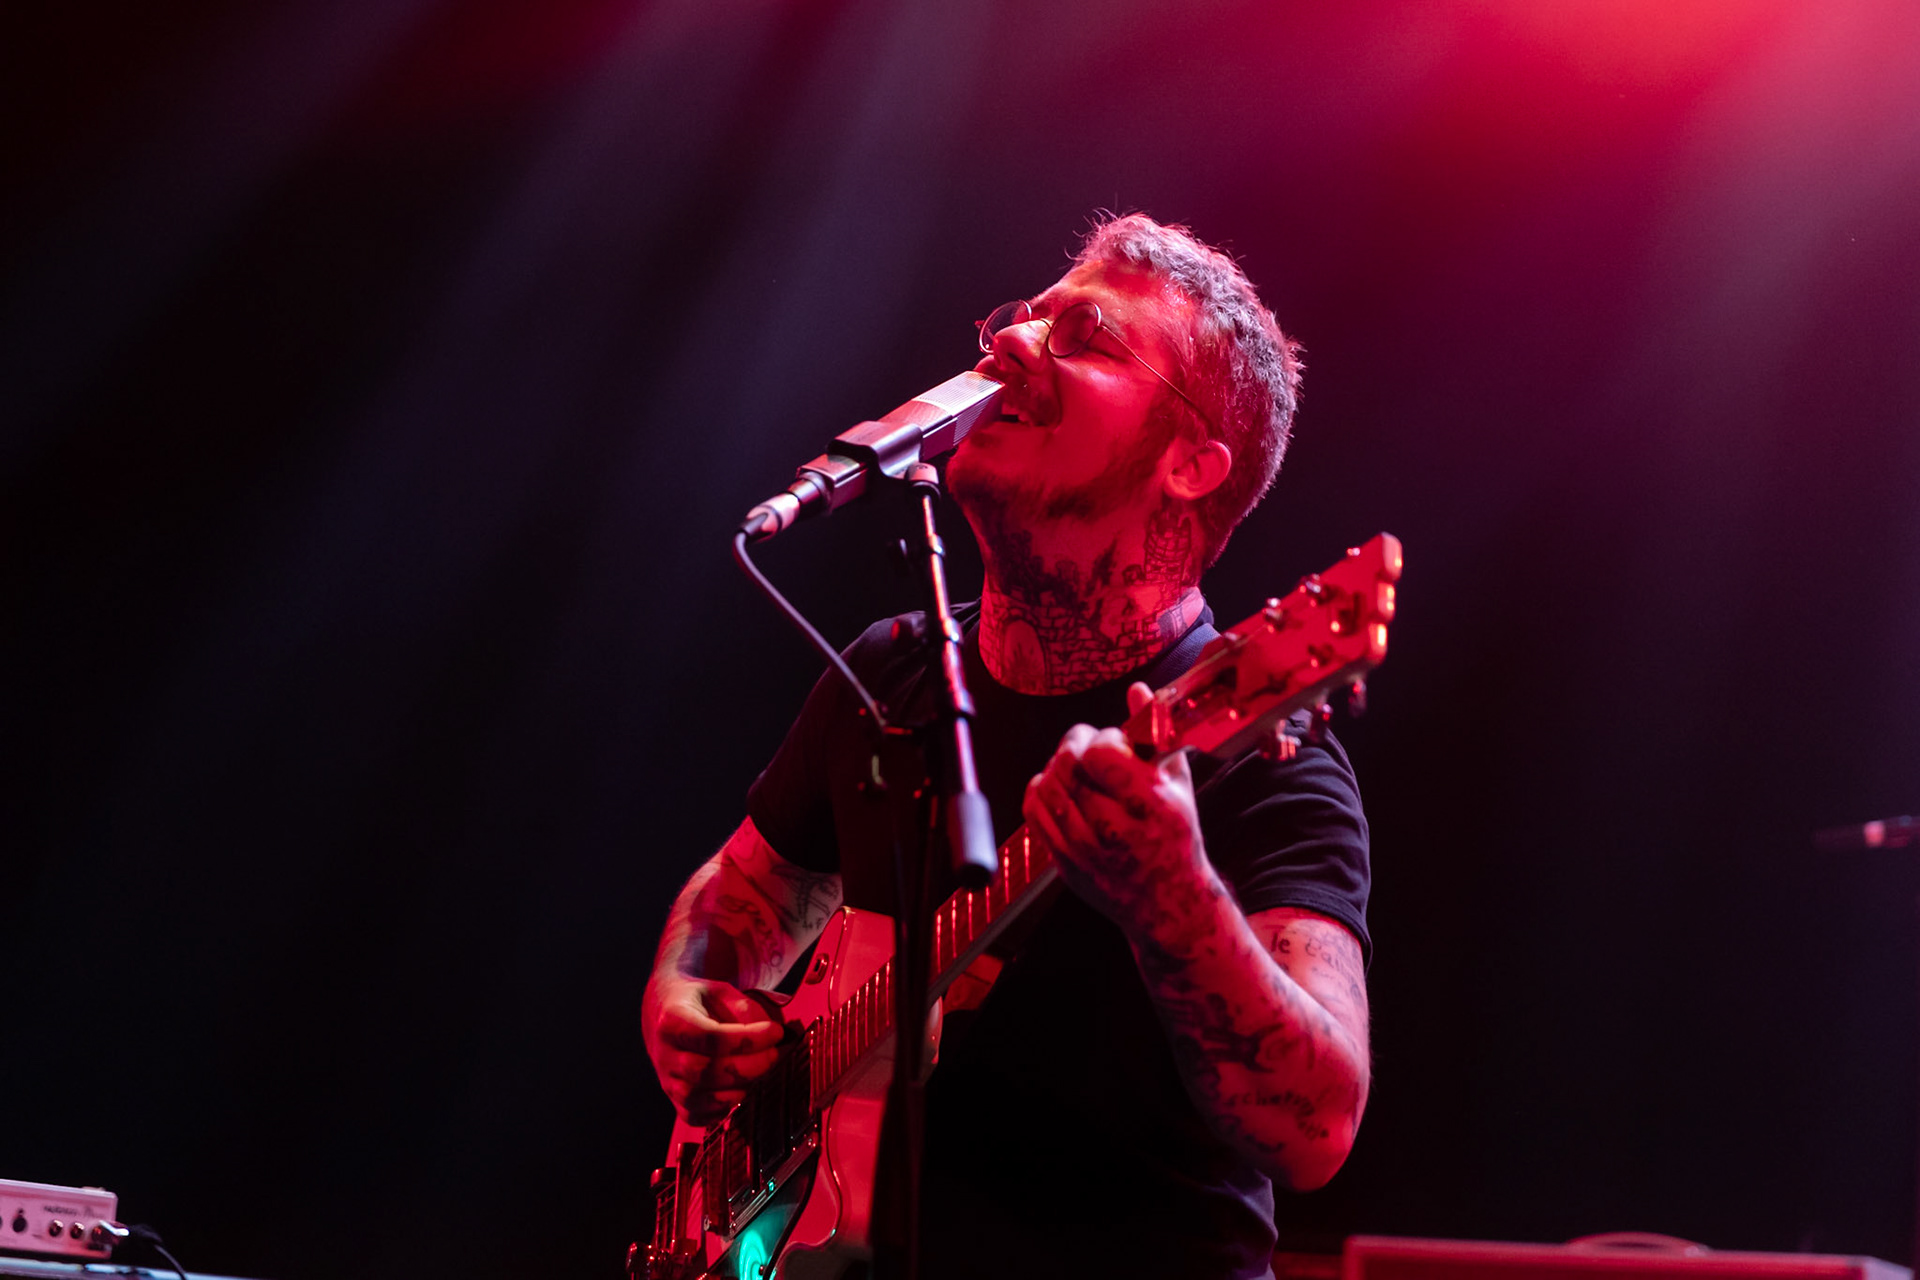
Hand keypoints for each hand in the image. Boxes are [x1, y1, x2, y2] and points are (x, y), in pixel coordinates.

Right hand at [643, 974, 785, 1125]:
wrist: (662, 1012)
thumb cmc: (697, 1001)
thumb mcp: (720, 991)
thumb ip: (745, 1009)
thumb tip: (773, 1035)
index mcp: (672, 1020)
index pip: (712, 1038)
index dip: (749, 1039)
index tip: (776, 1032)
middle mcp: (664, 1055)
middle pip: (709, 1072)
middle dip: (751, 1066)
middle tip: (775, 1053)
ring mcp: (666, 1081)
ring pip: (703, 1099)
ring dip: (741, 1088)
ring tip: (760, 1070)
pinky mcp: (673, 1100)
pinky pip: (697, 1116)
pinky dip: (723, 1108)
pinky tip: (741, 1089)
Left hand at [1021, 682, 1215, 947]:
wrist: (1168, 903)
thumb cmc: (1176, 838)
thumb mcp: (1177, 784)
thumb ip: (1155, 734)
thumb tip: (1137, 690)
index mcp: (1151, 804)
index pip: (1099, 753)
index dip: (1101, 739)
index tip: (1113, 743)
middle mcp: (1116, 828)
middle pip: (1068, 766)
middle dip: (1074, 745)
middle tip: (1088, 746)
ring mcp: (1085, 849)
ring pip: (1047, 786)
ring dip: (1058, 766)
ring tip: (1078, 768)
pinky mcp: (1064, 862)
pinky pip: (1034, 811)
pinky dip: (1041, 790)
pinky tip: (1060, 788)